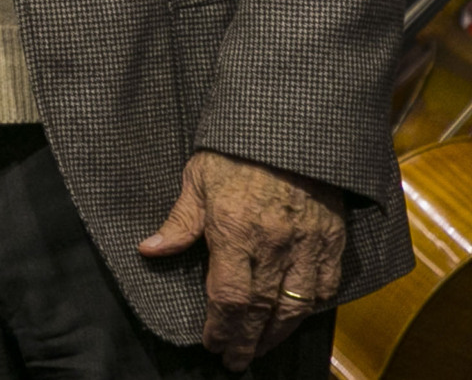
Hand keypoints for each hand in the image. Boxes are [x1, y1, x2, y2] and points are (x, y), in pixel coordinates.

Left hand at [138, 149, 345, 369]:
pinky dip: (310, 309)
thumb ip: (179, 222)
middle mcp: (274, 244)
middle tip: (236, 361)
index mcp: (235, 231)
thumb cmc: (235, 149)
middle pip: (262, 310)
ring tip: (261, 348)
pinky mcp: (332, 239)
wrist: (291, 125)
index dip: (221, 328)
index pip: (229, 297)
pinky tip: (295, 317)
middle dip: (247, 341)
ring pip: (296, 306)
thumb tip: (149, 250)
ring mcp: (308, 244)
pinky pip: (325, 287)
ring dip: (277, 333)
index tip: (212, 343)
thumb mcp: (197, 179)